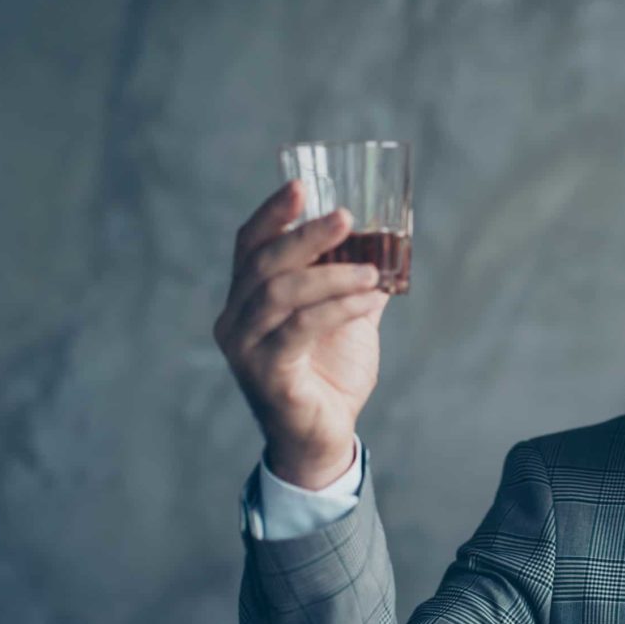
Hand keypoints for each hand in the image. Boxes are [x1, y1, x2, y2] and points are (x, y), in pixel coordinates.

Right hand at [213, 181, 388, 488]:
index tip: (301, 185)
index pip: (250, 246)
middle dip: (305, 235)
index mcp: (248, 300)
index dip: (272, 214)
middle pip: (263, 263)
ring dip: (329, 275)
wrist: (323, 438)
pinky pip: (299, 329)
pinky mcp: (266, 374)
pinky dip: (336, 308)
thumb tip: (388, 244)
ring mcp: (245, 349)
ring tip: (370, 270)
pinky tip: (366, 298)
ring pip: (279, 294)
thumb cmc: (330, 375)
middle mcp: (236, 320)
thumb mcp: (347, 318)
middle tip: (345, 217)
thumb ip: (356, 282)